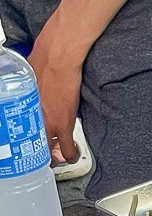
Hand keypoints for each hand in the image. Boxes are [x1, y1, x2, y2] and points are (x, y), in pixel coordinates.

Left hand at [28, 40, 83, 164]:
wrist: (57, 58)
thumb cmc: (41, 62)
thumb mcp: (24, 81)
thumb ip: (25, 93)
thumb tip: (25, 94)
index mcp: (20, 109)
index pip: (16, 134)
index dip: (20, 144)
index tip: (23, 145)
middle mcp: (31, 119)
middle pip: (31, 147)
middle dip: (36, 154)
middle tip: (39, 155)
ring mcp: (48, 124)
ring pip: (49, 153)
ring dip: (53, 157)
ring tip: (55, 157)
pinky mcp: (65, 125)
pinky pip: (69, 149)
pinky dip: (70, 155)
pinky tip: (70, 155)